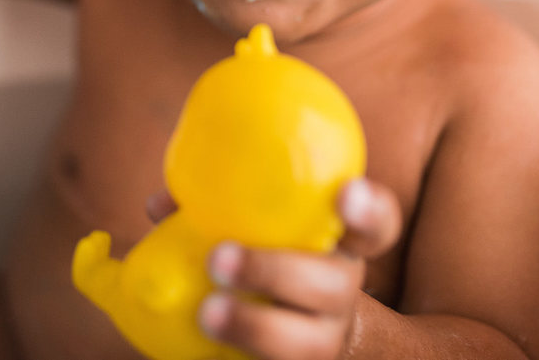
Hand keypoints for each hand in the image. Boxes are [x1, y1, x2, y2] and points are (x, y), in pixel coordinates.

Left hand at [147, 179, 401, 359]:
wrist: (308, 328)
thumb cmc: (275, 258)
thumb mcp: (263, 230)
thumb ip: (219, 209)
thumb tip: (161, 204)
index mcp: (341, 245)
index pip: (377, 227)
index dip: (369, 211)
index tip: (345, 195)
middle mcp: (340, 292)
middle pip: (331, 286)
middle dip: (276, 272)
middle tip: (219, 259)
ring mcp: (324, 339)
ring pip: (307, 344)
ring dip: (253, 327)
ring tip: (206, 312)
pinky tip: (208, 357)